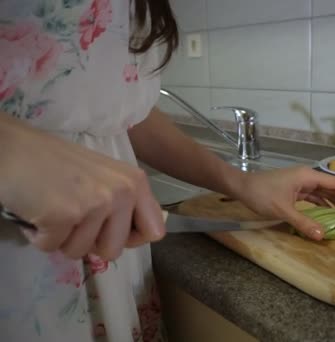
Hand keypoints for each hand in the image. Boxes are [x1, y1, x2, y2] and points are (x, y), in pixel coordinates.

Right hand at [0, 114, 164, 259]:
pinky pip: (51, 247)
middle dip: (88, 243)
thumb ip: (124, 203)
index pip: (155, 231)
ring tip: (51, 206)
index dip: (130, 239)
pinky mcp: (64, 215)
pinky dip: (38, 235)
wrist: (10, 147)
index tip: (109, 230)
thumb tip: (141, 236)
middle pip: (114, 250)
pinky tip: (35, 208)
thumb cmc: (53, 162)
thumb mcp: (103, 177)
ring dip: (60, 238)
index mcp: (135, 182)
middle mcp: (122, 192)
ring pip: (80, 252)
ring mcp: (94, 203)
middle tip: (71, 216)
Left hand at [234, 166, 334, 239]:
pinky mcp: (295, 190)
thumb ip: (303, 222)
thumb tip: (322, 236)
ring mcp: (301, 183)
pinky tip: (332, 214)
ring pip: (325, 194)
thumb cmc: (262, 194)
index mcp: (307, 177)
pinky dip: (325, 205)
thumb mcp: (283, 210)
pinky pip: (315, 197)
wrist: (241, 187)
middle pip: (333, 189)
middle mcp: (307, 177)